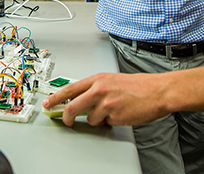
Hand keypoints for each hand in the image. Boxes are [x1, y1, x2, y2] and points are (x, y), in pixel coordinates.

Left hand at [42, 72, 169, 126]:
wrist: (156, 91)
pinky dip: (111, 121)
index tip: (47, 103)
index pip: (69, 89)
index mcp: (97, 79)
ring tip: (112, 110)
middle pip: (73, 106)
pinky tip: (121, 113)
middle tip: (66, 121)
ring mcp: (106, 104)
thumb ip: (94, 89)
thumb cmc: (137, 86)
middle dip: (67, 116)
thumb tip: (80, 100)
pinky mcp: (114, 116)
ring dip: (98, 119)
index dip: (55, 97)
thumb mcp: (110, 81)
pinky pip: (106, 123)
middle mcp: (99, 90)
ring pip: (90, 118)